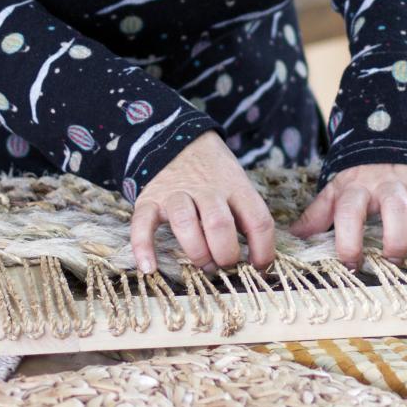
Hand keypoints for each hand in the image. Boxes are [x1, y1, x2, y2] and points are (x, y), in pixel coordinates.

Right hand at [129, 132, 276, 272]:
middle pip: (219, 224)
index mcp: (235, 186)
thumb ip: (246, 214)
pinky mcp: (149, 200)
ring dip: (197, 252)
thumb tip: (258, 259)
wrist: (177, 138)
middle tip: (224, 265)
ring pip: (185, 222)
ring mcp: (176, 194)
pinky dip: (143, 247)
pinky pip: (142, 224)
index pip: (257, 220)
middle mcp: (207, 189)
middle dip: (225, 255)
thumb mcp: (237, 183)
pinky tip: (148, 268)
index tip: (259, 267)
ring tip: (203, 264)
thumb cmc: (214, 172)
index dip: (263, 250)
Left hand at [289, 162, 406, 265]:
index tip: (351, 265)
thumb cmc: (359, 175)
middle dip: (396, 236)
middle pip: (395, 206)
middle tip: (396, 262)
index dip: (347, 239)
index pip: (349, 212)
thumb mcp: (335, 190)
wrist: (386, 128)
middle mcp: (390, 181)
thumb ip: (318, 215)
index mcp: (358, 188)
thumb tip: (292, 239)